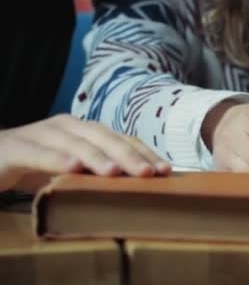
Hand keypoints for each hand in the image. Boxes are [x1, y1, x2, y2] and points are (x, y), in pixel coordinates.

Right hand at [0, 114, 171, 190]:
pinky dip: (56, 159)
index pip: (122, 139)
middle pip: (104, 138)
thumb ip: (100, 173)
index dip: (144, 153)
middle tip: (149, 173)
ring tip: (115, 173)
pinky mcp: (16, 148)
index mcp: (86, 130)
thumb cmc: (38, 166)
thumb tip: (140, 187)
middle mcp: (68, 127)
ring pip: (75, 143)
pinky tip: (72, 168)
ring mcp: (42, 134)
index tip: (165, 170)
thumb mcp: (74, 169)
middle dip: (129, 155)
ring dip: (97, 157)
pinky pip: (39, 153)